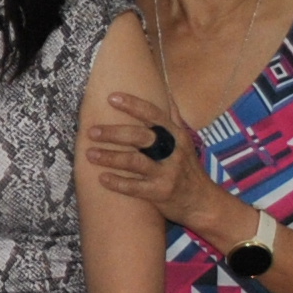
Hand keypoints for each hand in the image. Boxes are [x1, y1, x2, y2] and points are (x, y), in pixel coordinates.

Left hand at [84, 90, 212, 225]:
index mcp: (176, 135)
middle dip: (114, 133)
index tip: (111, 97)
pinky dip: (117, 183)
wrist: (203, 202)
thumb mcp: (185, 141)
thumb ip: (174, 117)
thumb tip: (166, 90)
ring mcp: (167, 173)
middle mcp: (173, 152)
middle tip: (91, 131)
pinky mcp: (161, 193)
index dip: (133, 104)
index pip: (154, 114)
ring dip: (110, 157)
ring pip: (135, 162)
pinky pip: (135, 187)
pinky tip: (101, 178)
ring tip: (90, 154)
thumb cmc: (188, 168)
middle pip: (141, 137)